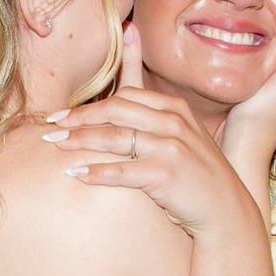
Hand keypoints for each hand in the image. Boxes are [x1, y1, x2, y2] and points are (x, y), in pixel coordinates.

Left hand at [41, 72, 254, 244]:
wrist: (224, 210)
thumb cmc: (195, 174)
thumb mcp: (180, 135)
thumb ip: (152, 110)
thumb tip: (128, 65)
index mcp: (174, 108)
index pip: (125, 96)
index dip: (90, 105)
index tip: (63, 114)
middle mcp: (173, 122)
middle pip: (115, 111)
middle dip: (78, 118)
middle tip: (51, 128)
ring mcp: (171, 147)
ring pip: (114, 137)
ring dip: (80, 141)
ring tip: (56, 147)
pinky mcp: (166, 174)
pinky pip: (122, 170)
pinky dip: (96, 171)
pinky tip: (76, 174)